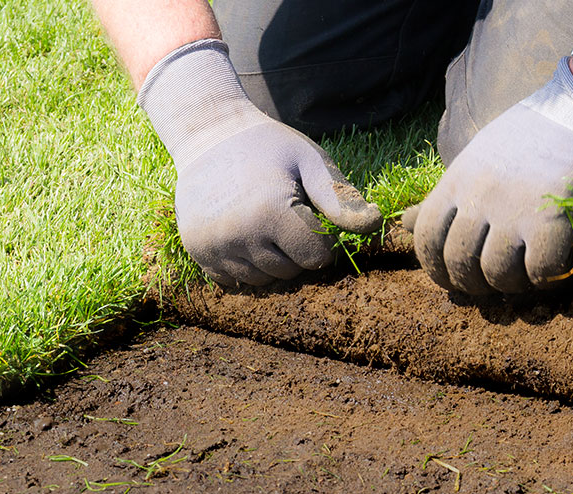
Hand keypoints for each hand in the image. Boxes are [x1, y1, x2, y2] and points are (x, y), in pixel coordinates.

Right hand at [139, 40, 381, 286]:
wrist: (208, 135)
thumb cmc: (268, 146)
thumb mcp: (309, 161)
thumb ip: (340, 197)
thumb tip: (374, 224)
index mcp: (270, 213)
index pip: (315, 258)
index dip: (322, 239)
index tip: (311, 215)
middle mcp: (238, 236)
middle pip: (288, 271)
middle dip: (296, 250)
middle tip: (286, 215)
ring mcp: (213, 247)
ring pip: (261, 279)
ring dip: (270, 260)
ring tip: (263, 223)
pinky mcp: (197, 252)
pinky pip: (233, 279)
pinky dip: (243, 263)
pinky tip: (242, 233)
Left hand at [405, 59, 572, 294]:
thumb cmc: (530, 133)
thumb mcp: (475, 157)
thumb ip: (445, 195)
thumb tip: (405, 223)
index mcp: (456, 182)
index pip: (426, 239)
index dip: (435, 268)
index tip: (452, 278)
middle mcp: (478, 197)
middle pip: (459, 262)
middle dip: (472, 283)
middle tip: (491, 284)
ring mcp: (513, 209)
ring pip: (497, 273)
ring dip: (511, 285)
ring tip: (524, 277)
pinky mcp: (552, 219)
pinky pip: (539, 271)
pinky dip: (545, 279)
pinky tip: (552, 269)